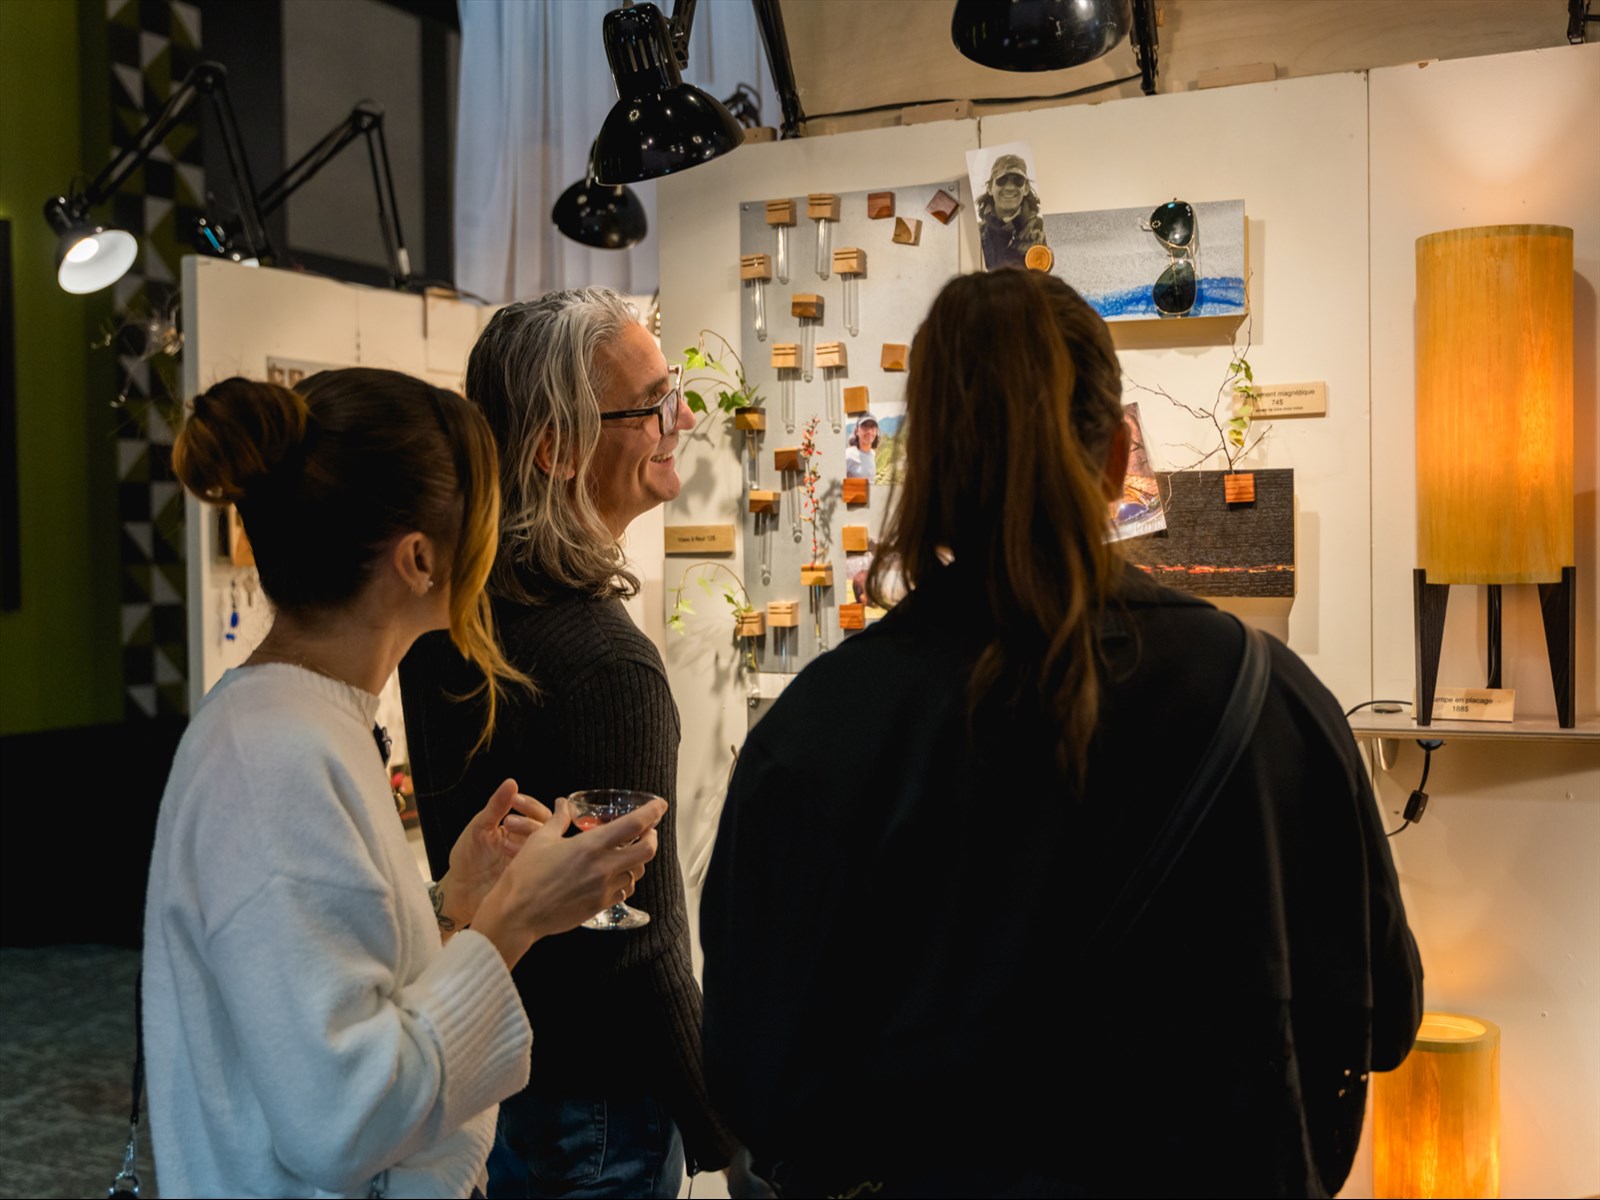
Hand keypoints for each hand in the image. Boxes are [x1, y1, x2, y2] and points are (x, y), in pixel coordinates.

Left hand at [435, 779, 550, 931]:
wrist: (460, 892)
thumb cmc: (468, 858)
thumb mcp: (479, 827)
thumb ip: (496, 806)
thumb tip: (511, 782)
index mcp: (519, 828)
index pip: (538, 812)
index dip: (530, 805)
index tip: (516, 800)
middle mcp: (529, 844)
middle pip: (547, 827)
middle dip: (529, 821)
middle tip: (508, 823)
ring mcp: (532, 861)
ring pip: (545, 845)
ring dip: (527, 839)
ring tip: (503, 844)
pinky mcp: (531, 879)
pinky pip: (540, 866)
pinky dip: (527, 859)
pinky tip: (510, 860)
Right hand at [471, 796, 665, 967]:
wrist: (517, 914)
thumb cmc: (525, 876)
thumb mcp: (540, 839)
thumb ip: (558, 819)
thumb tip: (562, 804)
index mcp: (590, 845)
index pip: (634, 825)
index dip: (652, 813)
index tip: (660, 806)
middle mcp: (603, 867)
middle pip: (647, 850)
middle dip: (652, 838)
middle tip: (648, 831)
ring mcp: (604, 889)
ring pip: (637, 872)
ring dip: (637, 860)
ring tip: (628, 853)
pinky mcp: (600, 906)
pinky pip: (624, 891)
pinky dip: (625, 881)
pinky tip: (614, 876)